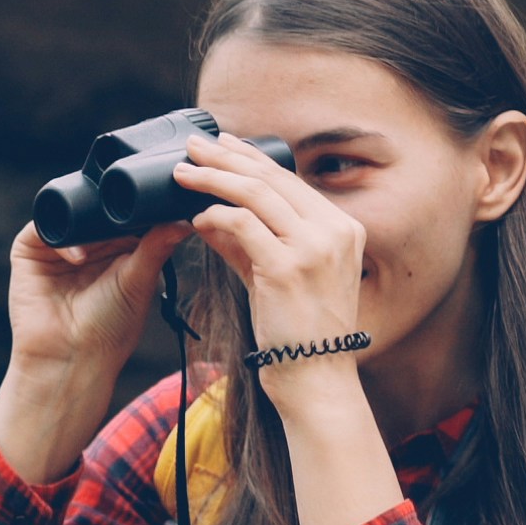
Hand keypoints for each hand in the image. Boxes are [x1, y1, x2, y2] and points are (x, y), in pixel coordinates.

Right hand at [0, 220, 187, 484]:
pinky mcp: (29, 251)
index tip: (150, 200)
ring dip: (84, 220)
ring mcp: (57, 246)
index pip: (123, 214)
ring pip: (69, 213)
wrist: (71, 358)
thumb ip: (156, 246)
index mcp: (117, 248)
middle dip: (108, 208)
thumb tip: (184, 221)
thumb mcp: (139, 281)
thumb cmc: (109, 329)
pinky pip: (42, 227)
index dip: (135, 206)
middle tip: (125, 210)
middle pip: (95, 208)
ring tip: (103, 239)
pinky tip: (78, 258)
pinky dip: (60, 236)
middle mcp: (86, 244)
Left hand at [168, 135, 366, 362]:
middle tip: (192, 145)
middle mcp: (334, 231)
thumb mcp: (274, 277)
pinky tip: (196, 218)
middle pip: (271, 177)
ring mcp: (314, 248)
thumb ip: (245, 244)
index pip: (288, 180)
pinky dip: (215, 216)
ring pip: (255, 193)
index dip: (250, 158)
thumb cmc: (296, 333)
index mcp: (342, 228)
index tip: (221, 145)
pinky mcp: (288, 268)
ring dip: (213, 178)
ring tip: (183, 172)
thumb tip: (207, 214)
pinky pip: (242, 224)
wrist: (315, 379)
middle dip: (226, 157)